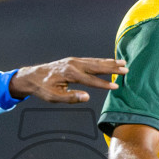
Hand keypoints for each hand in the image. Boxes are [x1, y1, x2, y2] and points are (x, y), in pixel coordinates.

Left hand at [9, 57, 127, 102]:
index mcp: (69, 73)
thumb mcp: (54, 97)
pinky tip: (110, 62)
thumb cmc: (43, 88)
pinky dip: (102, 61)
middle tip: (126, 69)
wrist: (32, 76)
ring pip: (95, 62)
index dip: (103, 84)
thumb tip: (87, 97)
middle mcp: (73, 64)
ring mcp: (74, 61)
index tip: (116, 86)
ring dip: (109, 62)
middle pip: (96, 67)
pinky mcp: (74, 61)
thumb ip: (71, 97)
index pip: (90, 80)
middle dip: (112, 68)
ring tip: (123, 63)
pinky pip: (91, 60)